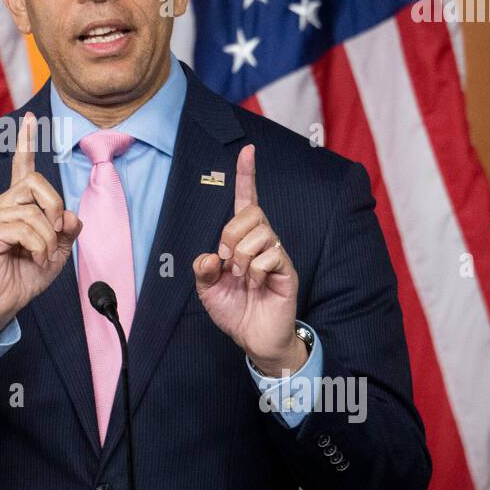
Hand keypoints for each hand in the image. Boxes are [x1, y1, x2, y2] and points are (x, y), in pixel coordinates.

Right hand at [0, 112, 82, 338]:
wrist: (4, 302)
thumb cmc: (26, 275)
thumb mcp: (58, 250)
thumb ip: (67, 229)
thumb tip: (70, 214)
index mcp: (18, 204)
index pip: (22, 167)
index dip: (26, 142)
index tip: (30, 119)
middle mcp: (2, 204)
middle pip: (36, 183)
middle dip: (55, 208)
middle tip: (55, 234)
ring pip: (34, 210)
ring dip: (48, 237)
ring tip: (42, 256)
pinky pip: (24, 228)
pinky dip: (39, 247)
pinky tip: (34, 260)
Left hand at [192, 144, 302, 373]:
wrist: (254, 339)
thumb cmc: (235, 310)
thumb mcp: (207, 290)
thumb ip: (202, 270)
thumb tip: (208, 255)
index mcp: (243, 240)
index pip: (246, 201)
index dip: (246, 175)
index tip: (247, 150)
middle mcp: (263, 241)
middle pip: (250, 213)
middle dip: (229, 235)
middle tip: (226, 263)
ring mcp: (277, 255)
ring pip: (259, 233)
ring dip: (241, 257)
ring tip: (241, 278)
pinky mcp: (287, 271)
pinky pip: (269, 256)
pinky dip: (254, 272)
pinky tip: (256, 285)